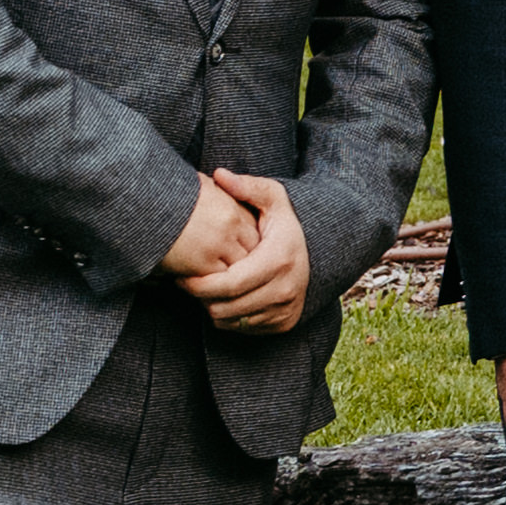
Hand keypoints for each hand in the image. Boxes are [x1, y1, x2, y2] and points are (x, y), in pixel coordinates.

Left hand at [179, 172, 311, 335]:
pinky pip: (241, 328)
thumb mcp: (274, 200)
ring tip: (207, 288)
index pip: (227, 284)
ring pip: (230, 320)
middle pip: (224, 307)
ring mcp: (286, 308)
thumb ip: (248, 187)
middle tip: (189, 283)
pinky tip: (225, 298)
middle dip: (200, 297)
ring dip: (212, 307)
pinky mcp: (283, 322)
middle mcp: (286, 289)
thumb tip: (219, 175)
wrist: (323, 253)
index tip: (182, 277)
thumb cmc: (286, 225)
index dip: (198, 285)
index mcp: (279, 260)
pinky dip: (227, 317)